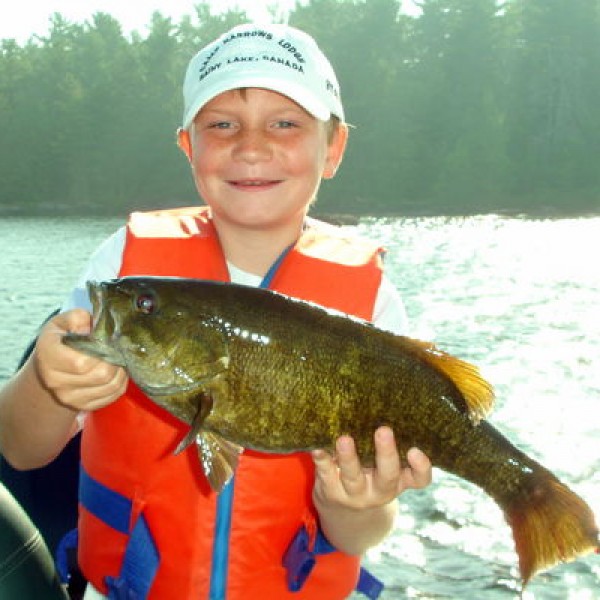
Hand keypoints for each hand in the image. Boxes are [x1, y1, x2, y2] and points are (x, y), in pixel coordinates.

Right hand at [34, 309, 127, 411]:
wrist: (52, 364)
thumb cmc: (63, 337)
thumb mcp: (66, 321)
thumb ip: (79, 318)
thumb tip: (92, 328)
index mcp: (48, 356)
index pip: (81, 362)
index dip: (102, 351)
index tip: (109, 341)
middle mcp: (55, 381)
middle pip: (100, 375)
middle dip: (116, 360)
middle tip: (119, 349)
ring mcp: (68, 397)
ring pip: (110, 387)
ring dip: (121, 371)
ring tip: (119, 359)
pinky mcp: (83, 406)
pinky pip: (113, 396)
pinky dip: (121, 383)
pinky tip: (118, 371)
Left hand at [312, 426, 431, 510]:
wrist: (342, 511)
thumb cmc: (369, 473)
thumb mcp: (384, 466)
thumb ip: (388, 443)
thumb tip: (382, 400)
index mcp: (399, 480)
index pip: (419, 479)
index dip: (421, 467)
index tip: (416, 449)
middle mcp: (380, 490)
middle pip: (387, 476)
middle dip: (386, 453)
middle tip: (384, 430)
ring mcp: (355, 494)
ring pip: (353, 477)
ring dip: (349, 458)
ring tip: (344, 439)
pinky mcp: (331, 492)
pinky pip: (326, 474)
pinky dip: (321, 459)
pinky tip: (317, 446)